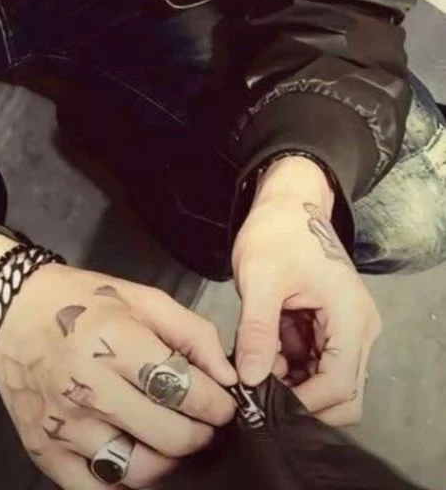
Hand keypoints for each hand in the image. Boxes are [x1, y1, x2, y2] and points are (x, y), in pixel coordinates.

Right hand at [0, 263, 237, 488]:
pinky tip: (134, 458)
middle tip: (203, 424)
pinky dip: (125, 483)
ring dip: (167, 462)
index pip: (182, 389)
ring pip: (137, 471)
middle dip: (200, 434)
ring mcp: (64, 426)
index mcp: (112, 340)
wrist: (9, 312)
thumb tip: (228, 377)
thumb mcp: (140, 297)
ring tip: (171, 440)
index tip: (222, 403)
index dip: (216, 403)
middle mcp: (86, 387)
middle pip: (168, 436)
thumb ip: (191, 333)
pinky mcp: (44, 452)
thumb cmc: (79, 301)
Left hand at [231, 155, 381, 426]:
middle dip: (302, 400)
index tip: (262, 403)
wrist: (287, 203)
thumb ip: (257, 330)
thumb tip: (249, 379)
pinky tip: (261, 355)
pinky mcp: (330, 331)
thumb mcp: (259, 277)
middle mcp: (359, 331)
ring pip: (328, 384)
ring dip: (293, 384)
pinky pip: (315, 366)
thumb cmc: (276, 233)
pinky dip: (290, 369)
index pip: (339, 386)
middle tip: (259, 390)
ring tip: (255, 366)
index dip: (302, 402)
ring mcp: (347, 332)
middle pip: (343, 395)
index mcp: (351, 317)